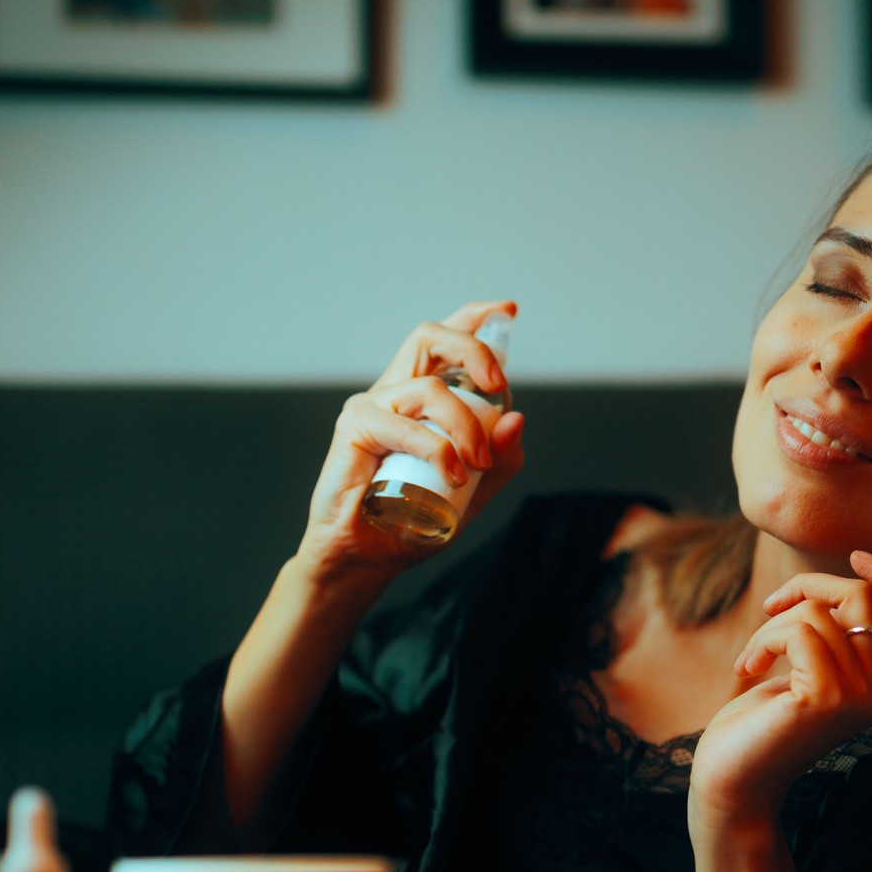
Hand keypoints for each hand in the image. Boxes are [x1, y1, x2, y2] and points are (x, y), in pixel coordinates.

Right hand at [295, 301, 526, 590]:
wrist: (366, 561)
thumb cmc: (411, 525)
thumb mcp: (471, 494)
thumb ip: (498, 461)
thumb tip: (517, 419)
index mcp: (419, 402)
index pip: (443, 344)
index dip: (474, 318)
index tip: (507, 310)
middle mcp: (395, 394)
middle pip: (429, 338)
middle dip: (473, 349)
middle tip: (499, 386)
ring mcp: (372, 408)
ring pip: (430, 387)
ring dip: (466, 424)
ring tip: (477, 464)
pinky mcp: (354, 429)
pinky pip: (405, 424)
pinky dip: (437, 448)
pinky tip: (453, 475)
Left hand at [688, 552, 871, 832]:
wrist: (733, 782)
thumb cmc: (760, 724)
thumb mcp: (806, 669)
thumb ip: (832, 635)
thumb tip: (837, 583)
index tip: (855, 556)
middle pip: (862, 596)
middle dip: (808, 586)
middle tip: (772, 607)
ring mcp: (858, 695)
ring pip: (820, 612)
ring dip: (773, 624)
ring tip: (752, 657)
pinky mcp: (826, 697)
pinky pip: (798, 631)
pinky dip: (763, 640)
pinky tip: (747, 669)